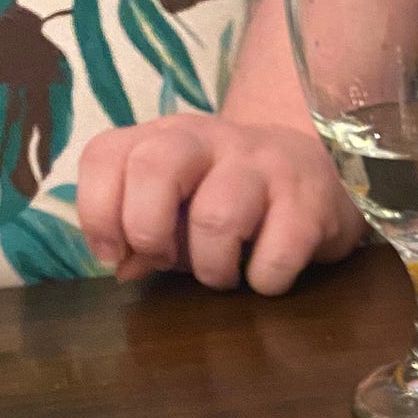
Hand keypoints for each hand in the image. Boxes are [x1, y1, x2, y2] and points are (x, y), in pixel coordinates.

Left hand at [78, 114, 362, 294]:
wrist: (320, 174)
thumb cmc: (235, 200)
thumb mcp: (181, 208)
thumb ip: (144, 235)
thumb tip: (121, 268)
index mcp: (166, 137)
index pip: (106, 155)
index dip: (97, 212)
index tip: (114, 254)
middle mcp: (210, 138)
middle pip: (155, 168)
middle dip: (148, 231)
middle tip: (166, 261)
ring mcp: (263, 164)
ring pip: (216, 217)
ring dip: (211, 268)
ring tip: (223, 275)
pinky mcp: (309, 200)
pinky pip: (276, 254)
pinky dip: (264, 280)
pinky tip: (266, 276)